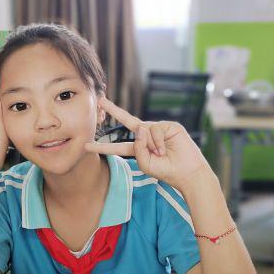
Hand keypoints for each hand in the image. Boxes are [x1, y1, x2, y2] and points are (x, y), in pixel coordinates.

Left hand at [84, 97, 211, 191]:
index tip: (86, 145)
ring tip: (160, 154)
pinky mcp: (168, 126)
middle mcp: (146, 137)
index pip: (117, 146)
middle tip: (101, 100)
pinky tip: (164, 149)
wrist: (187, 172)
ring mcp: (157, 130)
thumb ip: (137, 148)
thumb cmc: (166, 171)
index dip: (102, 147)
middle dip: (113, 111)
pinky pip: (154, 129)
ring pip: (143, 130)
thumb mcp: (145, 164)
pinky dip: (157, 141)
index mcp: (138, 149)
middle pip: (127, 120)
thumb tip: (139, 128)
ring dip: (150, 145)